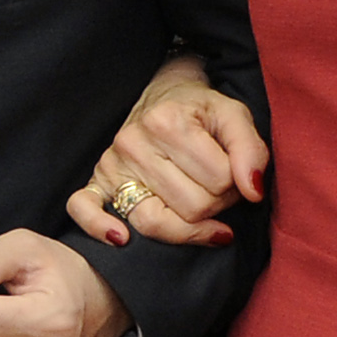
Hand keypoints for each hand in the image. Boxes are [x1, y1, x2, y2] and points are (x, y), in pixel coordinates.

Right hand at [64, 55, 265, 247]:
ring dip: (187, 225)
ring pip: (155, 223)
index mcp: (166, 121)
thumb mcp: (234, 117)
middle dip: (216, 204)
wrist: (163, 97)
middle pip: (192, 207)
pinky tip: (121, 239)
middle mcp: (133, 141)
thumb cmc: (201, 112)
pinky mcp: (96, 182)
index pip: (220, 182)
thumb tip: (253, 191)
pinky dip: (100, 228)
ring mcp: (111, 164)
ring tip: (197, 206)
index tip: (232, 172)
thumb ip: (251, 150)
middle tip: (215, 187)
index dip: (236, 184)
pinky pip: (83, 209)